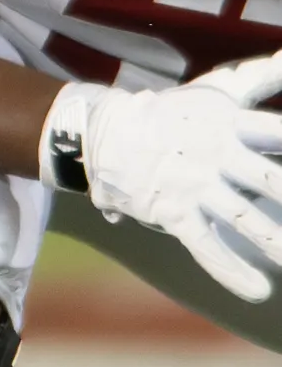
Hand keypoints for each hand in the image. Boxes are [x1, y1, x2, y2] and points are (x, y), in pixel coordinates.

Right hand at [54, 54, 281, 299]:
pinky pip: (204, 244)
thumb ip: (262, 76)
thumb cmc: (173, 111)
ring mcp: (193, 187)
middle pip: (268, 181)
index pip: (274, 133)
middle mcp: (214, 155)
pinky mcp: (172, 213)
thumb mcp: (217, 89)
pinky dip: (230, 270)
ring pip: (242, 219)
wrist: (102, 133)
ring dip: (273, 242)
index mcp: (229, 124)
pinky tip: (258, 289)